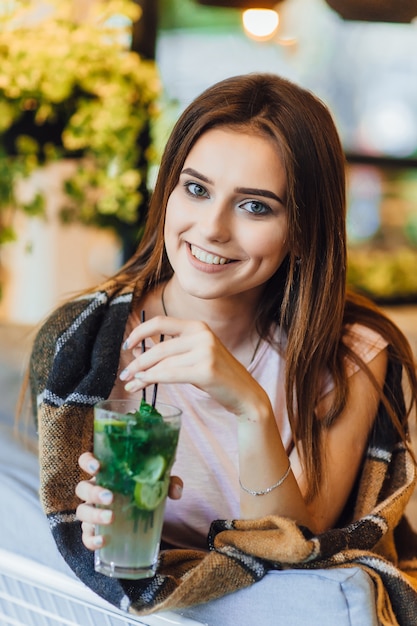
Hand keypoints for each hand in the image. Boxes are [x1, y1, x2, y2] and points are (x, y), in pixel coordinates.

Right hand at [75, 452, 182, 550]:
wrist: (143, 515)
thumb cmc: (144, 490)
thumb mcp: (157, 482)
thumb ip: (168, 481)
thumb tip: (176, 490)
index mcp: (106, 473)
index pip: (86, 461)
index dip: (87, 461)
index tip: (97, 466)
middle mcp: (95, 490)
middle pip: (82, 488)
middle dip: (93, 492)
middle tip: (110, 497)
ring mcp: (92, 510)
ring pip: (82, 512)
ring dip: (93, 515)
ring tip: (111, 518)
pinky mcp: (95, 530)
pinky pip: (86, 536)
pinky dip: (91, 540)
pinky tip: (104, 541)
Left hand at [121, 315, 270, 420]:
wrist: (245, 393)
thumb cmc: (217, 375)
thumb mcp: (194, 356)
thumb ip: (169, 351)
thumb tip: (136, 349)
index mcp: (198, 326)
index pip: (161, 322)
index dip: (139, 332)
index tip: (127, 344)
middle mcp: (201, 335)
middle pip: (158, 348)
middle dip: (137, 362)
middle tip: (125, 373)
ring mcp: (205, 352)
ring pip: (162, 363)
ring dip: (142, 374)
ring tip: (131, 383)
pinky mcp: (206, 370)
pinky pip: (170, 375)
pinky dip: (152, 380)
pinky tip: (143, 384)